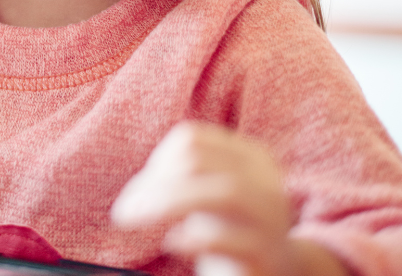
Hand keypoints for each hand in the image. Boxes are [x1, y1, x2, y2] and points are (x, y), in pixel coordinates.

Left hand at [111, 122, 299, 275]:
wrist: (277, 273)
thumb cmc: (230, 230)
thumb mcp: (207, 194)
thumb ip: (180, 179)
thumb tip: (135, 193)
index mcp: (250, 157)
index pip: (192, 139)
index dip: (157, 161)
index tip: (140, 191)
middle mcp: (266, 182)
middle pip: (198, 161)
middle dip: (153, 184)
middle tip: (125, 213)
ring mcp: (271, 220)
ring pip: (224, 192)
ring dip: (167, 203)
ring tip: (133, 221)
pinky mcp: (266, 255)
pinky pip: (225, 238)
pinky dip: (188, 239)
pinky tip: (171, 244)